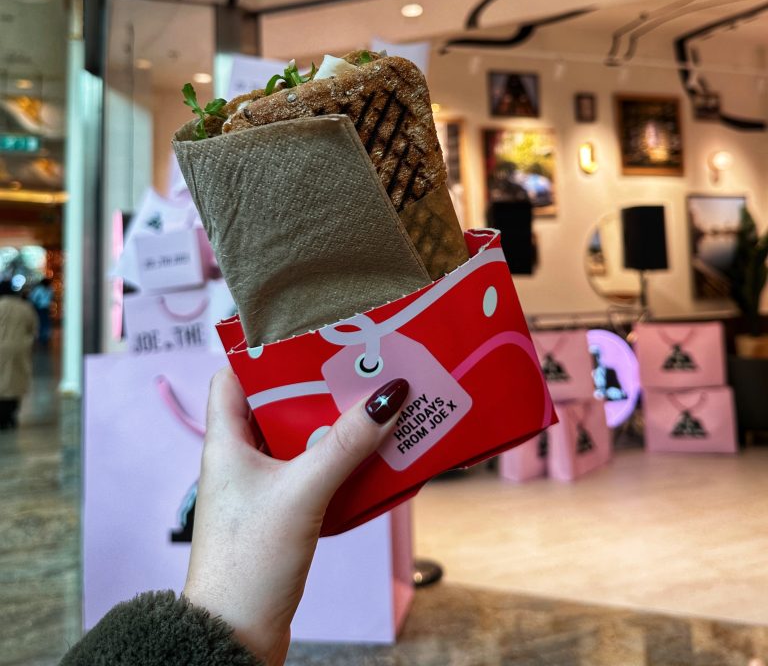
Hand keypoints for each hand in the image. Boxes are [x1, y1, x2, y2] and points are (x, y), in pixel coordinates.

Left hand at [183, 367, 408, 665]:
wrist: (235, 637)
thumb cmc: (250, 560)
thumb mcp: (301, 492)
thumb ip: (344, 444)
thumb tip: (388, 395)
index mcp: (226, 442)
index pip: (234, 376)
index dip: (264, 355)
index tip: (308, 339)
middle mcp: (241, 459)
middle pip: (278, 404)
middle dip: (318, 388)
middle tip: (359, 368)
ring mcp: (262, 488)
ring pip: (302, 440)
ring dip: (336, 426)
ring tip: (376, 405)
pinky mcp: (283, 514)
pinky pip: (315, 472)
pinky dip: (341, 462)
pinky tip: (373, 456)